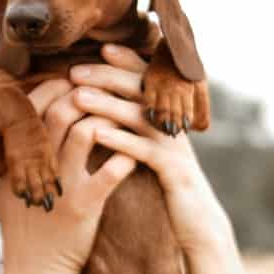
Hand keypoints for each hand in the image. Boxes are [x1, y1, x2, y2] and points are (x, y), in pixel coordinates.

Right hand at [0, 76, 136, 273]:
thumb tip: (18, 120)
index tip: (73, 82)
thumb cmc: (25, 224)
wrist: (35, 268)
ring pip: (86, 133)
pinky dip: (124, 158)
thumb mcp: (7, 185)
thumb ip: (14, 155)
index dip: (55, 87)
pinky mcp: (84, 207)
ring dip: (108, 119)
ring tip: (121, 118)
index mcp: (17, 157)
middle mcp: (37, 166)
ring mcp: (61, 185)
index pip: (33, 107)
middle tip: (103, 92)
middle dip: (85, 94)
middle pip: (61, 111)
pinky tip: (132, 155)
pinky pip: (110, 173)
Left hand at [67, 44, 235, 255]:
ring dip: (107, 104)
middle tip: (74, 70)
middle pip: (143, 90)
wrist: (198, 225)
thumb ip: (140, 128)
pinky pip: (145, 151)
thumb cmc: (169, 188)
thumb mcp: (155, 153)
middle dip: (108, 76)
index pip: (149, 81)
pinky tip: (96, 134)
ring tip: (78, 96)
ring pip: (141, 117)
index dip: (127, 62)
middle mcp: (175, 126)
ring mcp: (176, 147)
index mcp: (168, 118)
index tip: (101, 48)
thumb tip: (109, 106)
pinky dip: (120, 140)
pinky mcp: (175, 172)